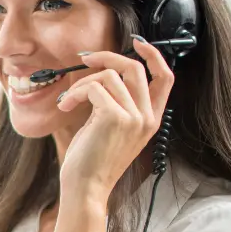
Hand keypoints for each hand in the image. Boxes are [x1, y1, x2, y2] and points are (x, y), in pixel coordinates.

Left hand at [55, 36, 175, 204]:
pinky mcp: (114, 117)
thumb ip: (117, 103)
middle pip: (135, 68)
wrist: (86, 188)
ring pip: (108, 76)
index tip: (137, 43)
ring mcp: (134, 117)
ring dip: (81, 84)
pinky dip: (74, 93)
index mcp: (151, 120)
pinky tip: (65, 107)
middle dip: (107, 56)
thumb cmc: (92, 161)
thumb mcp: (111, 129)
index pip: (166, 78)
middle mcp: (147, 117)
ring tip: (67, 101)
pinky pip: (93, 87)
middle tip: (84, 59)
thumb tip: (104, 73)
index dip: (154, 56)